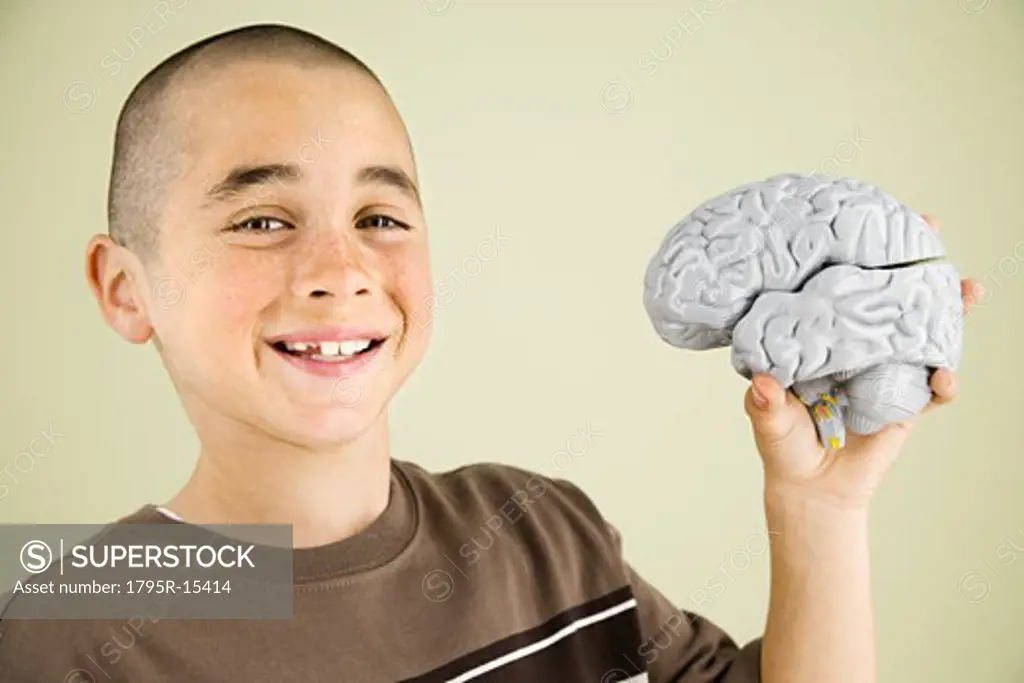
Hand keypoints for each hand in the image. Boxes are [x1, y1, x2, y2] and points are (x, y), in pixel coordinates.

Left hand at [743, 214, 981, 509]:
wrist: (811, 488)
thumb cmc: (784, 444)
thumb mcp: (768, 420)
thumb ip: (765, 404)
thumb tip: (764, 386)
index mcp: (820, 338)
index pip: (838, 287)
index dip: (854, 254)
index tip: (866, 218)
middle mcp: (855, 346)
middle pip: (889, 297)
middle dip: (912, 263)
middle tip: (930, 228)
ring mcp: (885, 371)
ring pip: (923, 332)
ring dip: (949, 310)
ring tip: (968, 289)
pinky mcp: (907, 403)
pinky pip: (933, 387)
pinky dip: (944, 380)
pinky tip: (945, 376)